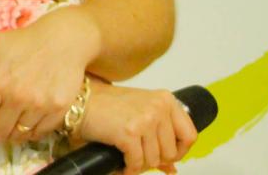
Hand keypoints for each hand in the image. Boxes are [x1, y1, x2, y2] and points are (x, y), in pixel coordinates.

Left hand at [0, 6, 99, 142]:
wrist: (61, 40)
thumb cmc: (22, 41)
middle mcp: (17, 97)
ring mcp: (39, 105)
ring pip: (18, 135)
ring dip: (11, 132)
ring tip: (9, 121)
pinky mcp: (58, 110)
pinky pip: (38, 133)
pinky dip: (30, 132)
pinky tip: (26, 120)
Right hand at [79, 81, 198, 172]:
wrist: (77, 102)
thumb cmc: (106, 106)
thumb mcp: (138, 114)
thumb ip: (158, 136)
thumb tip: (171, 169)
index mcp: (166, 99)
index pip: (189, 135)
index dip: (178, 152)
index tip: (165, 156)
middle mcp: (159, 107)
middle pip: (171, 152)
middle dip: (155, 160)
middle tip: (138, 156)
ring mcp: (145, 119)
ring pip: (154, 160)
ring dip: (140, 164)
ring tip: (127, 157)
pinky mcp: (129, 133)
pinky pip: (137, 163)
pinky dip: (128, 168)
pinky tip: (121, 163)